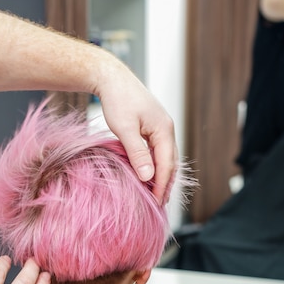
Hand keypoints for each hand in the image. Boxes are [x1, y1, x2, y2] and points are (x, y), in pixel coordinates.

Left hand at [98, 64, 178, 204]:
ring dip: (162, 176)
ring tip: (155, 195)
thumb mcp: (124, 128)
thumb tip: (148, 177)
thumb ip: (137, 153)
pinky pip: (158, 151)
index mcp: (164, 130)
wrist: (112, 78)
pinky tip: (148, 174)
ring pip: (165, 157)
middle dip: (166, 184)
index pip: (167, 165)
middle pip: (171, 163)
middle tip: (159, 205)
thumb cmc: (117, 100)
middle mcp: (167, 129)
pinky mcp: (153, 126)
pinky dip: (155, 165)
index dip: (162, 186)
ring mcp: (161, 127)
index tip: (156, 204)